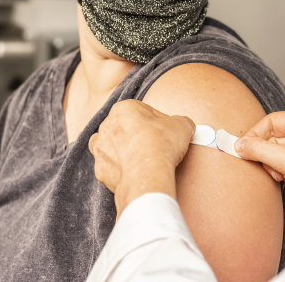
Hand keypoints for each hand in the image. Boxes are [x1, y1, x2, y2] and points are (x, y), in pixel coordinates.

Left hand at [88, 100, 194, 215]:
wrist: (148, 175)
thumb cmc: (161, 145)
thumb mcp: (182, 125)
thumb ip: (181, 121)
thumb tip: (183, 126)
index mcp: (123, 109)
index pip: (144, 112)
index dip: (159, 122)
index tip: (167, 132)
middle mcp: (107, 126)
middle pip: (127, 128)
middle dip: (140, 135)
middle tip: (158, 145)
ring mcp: (101, 149)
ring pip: (113, 147)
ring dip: (126, 151)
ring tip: (144, 160)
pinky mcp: (101, 170)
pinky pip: (112, 167)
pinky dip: (122, 169)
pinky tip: (136, 172)